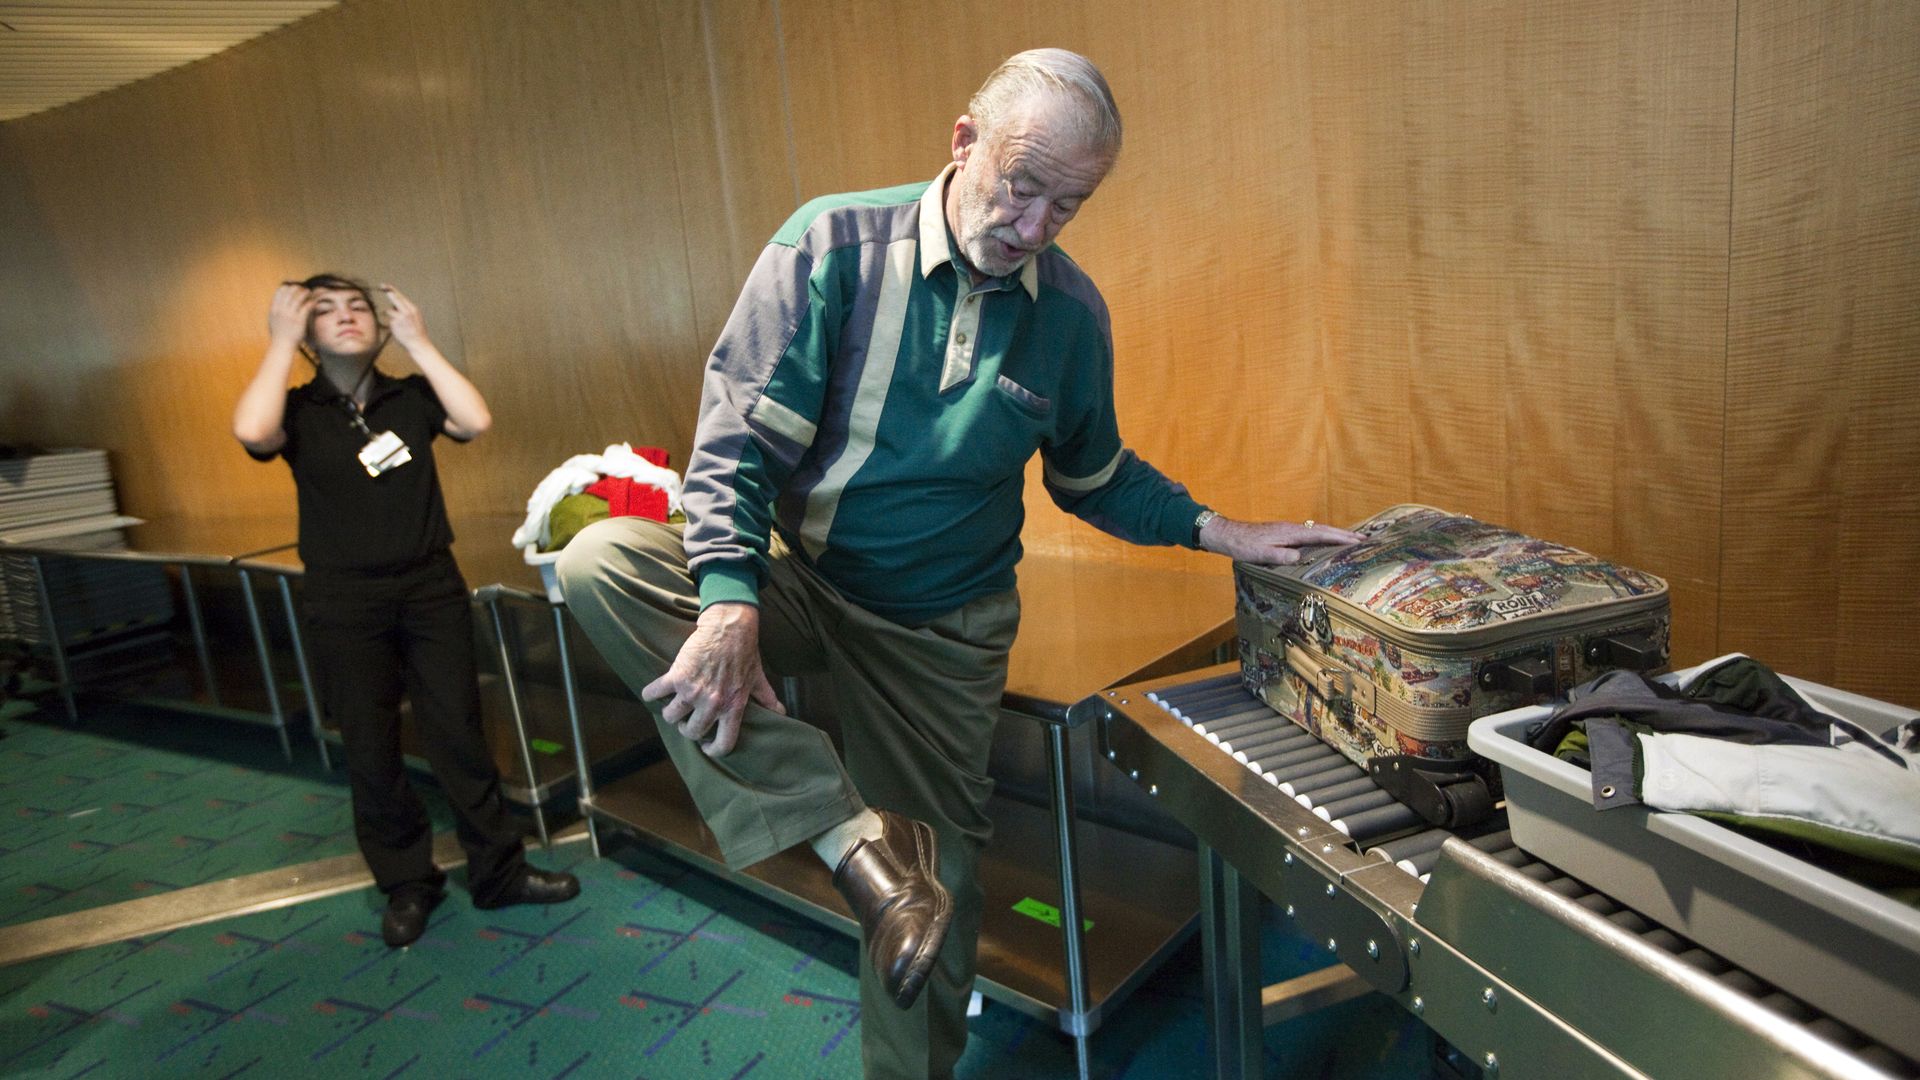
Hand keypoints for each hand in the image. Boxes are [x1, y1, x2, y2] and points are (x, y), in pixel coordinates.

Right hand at [267, 283, 314, 346]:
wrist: (282, 346)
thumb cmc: (278, 334)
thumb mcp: (272, 320)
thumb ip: (275, 310)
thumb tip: (278, 302)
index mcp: (274, 308)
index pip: (280, 291)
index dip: (288, 286)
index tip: (293, 286)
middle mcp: (281, 310)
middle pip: (290, 291)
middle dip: (297, 288)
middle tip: (303, 288)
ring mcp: (290, 315)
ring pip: (298, 297)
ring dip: (305, 292)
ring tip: (309, 292)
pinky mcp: (299, 320)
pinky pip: (306, 306)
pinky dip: (310, 302)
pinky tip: (313, 302)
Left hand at [381, 284, 427, 349]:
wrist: (418, 343)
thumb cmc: (417, 332)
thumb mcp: (416, 318)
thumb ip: (407, 310)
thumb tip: (394, 305)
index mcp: (413, 309)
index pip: (401, 296)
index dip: (392, 290)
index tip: (385, 285)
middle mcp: (407, 311)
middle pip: (394, 298)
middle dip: (388, 292)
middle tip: (382, 285)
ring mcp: (400, 317)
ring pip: (389, 310)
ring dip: (390, 314)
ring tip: (399, 324)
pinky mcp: (395, 324)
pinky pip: (389, 321)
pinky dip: (392, 324)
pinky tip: (399, 330)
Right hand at [641, 602, 785, 756]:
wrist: (729, 626)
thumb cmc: (744, 651)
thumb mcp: (758, 678)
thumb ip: (767, 698)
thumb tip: (781, 713)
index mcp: (733, 707)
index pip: (724, 743)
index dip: (713, 750)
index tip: (706, 746)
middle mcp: (713, 704)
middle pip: (692, 732)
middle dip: (687, 728)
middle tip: (688, 719)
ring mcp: (693, 691)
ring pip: (671, 717)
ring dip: (670, 713)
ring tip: (673, 703)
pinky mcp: (677, 676)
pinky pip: (655, 693)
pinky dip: (650, 694)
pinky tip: (653, 692)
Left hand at [1199, 515, 1366, 565]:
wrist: (1228, 534)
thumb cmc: (1243, 545)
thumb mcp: (1261, 554)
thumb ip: (1280, 556)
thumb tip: (1299, 559)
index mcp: (1291, 533)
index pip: (1321, 535)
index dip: (1340, 538)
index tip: (1359, 541)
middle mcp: (1293, 528)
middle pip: (1324, 530)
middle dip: (1345, 535)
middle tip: (1366, 539)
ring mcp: (1289, 530)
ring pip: (1318, 531)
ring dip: (1336, 535)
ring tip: (1353, 541)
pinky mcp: (1284, 534)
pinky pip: (1310, 535)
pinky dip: (1324, 537)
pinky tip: (1326, 544)